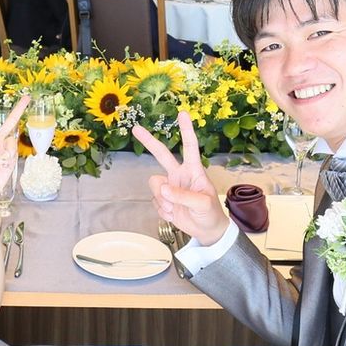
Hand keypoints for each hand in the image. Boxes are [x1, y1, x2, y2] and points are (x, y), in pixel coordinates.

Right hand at [132, 112, 229, 244]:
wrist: (207, 232)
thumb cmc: (210, 213)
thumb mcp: (202, 204)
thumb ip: (184, 196)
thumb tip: (164, 189)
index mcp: (193, 171)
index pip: (190, 147)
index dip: (186, 130)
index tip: (182, 113)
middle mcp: (179, 175)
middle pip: (162, 154)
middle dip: (149, 141)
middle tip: (135, 128)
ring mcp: (170, 187)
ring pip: (155, 184)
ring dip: (162, 198)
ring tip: (174, 209)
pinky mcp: (163, 200)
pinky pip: (155, 201)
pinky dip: (163, 210)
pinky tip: (174, 214)